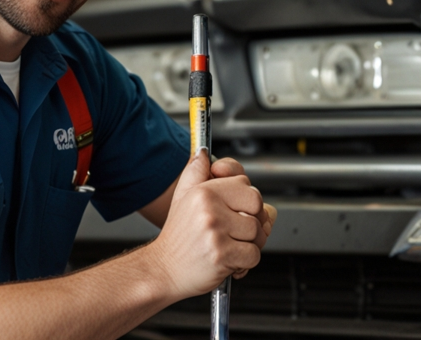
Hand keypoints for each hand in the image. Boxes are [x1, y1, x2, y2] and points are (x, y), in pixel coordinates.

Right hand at [148, 152, 266, 298]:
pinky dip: (245, 262)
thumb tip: (204, 152)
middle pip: (257, 207)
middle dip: (252, 221)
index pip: (246, 185)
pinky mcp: (222, 255)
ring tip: (229, 246)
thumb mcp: (182, 196)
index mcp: (204, 191)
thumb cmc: (177, 236)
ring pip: (258, 233)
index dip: (245, 201)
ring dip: (249, 244)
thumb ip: (196, 171)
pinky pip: (253, 255)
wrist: (162, 269)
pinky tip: (229, 260)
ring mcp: (216, 232)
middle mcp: (210, 209)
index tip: (233, 210)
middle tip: (235, 231)